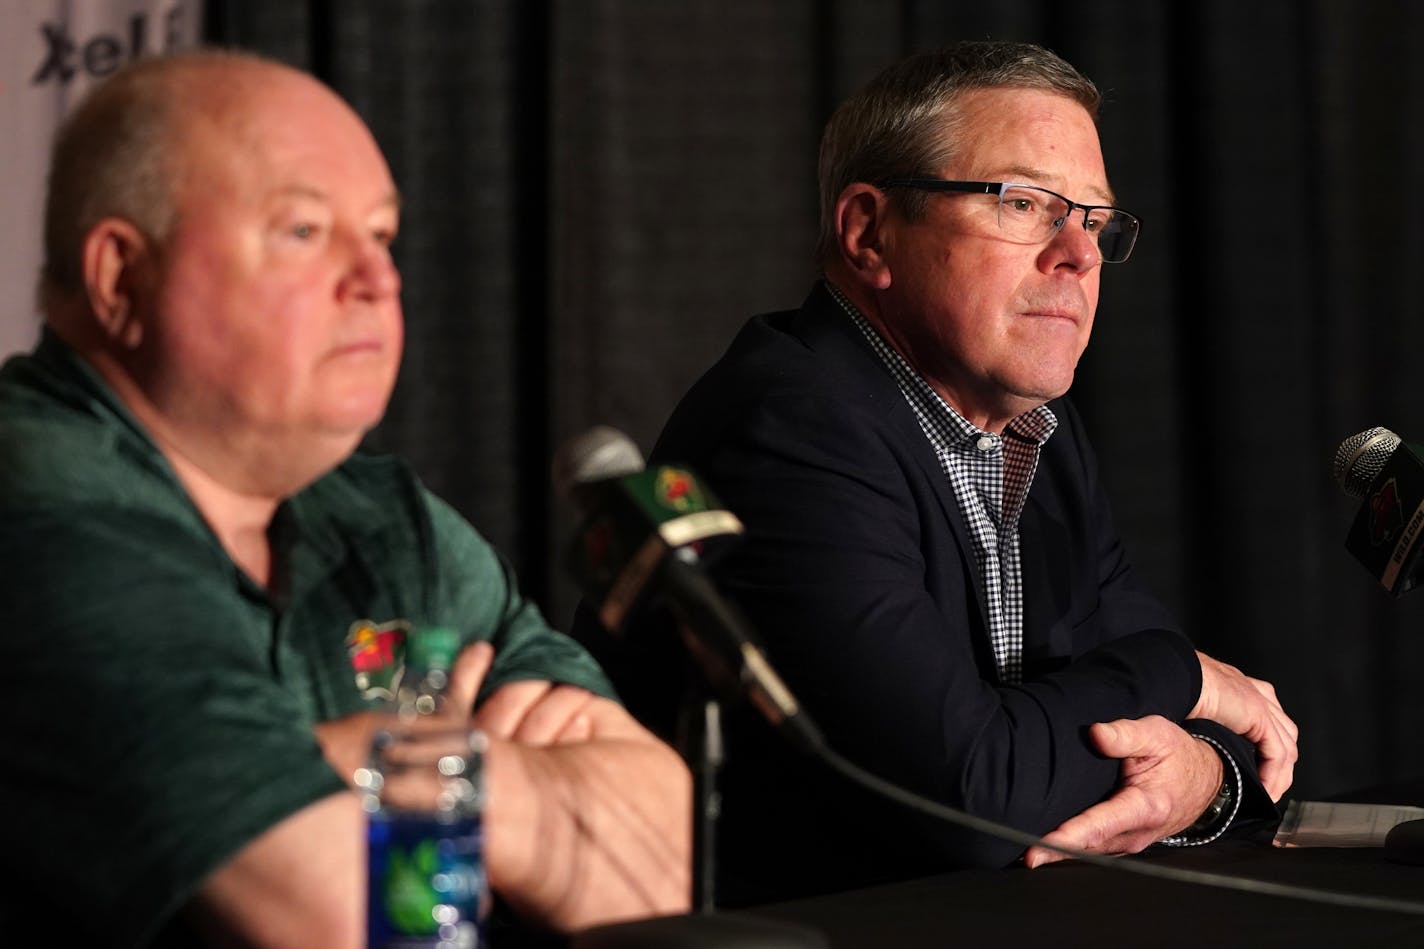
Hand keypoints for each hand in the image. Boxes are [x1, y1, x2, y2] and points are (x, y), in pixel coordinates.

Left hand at [1024, 716, 1220, 867]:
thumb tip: (1095, 733)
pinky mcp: (1122, 843)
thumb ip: (1125, 734)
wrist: (1205, 780)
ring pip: (1087, 852)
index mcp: (1145, 807)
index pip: (1098, 826)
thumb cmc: (1178, 755)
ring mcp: (1129, 843)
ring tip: (1018, 850)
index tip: (1036, 848)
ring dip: (1056, 854)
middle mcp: (1136, 833)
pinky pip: (1092, 849)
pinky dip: (1068, 849)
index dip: (1065, 839)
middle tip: (1014, 851)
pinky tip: (1043, 845)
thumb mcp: (1157, 734)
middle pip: (1086, 846)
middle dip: (1050, 851)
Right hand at [1190, 650, 1297, 799]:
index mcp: (1241, 687)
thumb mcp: (1194, 706)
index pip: (1269, 719)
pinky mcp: (1260, 718)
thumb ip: (1205, 719)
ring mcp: (1262, 704)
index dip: (1268, 745)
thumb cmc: (1174, 687)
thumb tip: (1195, 738)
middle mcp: (1257, 694)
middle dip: (1279, 762)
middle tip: (1268, 784)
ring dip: (1280, 775)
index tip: (1258, 767)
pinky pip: (1277, 754)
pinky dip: (1274, 776)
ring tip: (1268, 793)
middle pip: (1284, 734)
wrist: (1175, 677)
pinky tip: (1265, 790)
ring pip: (1286, 747)